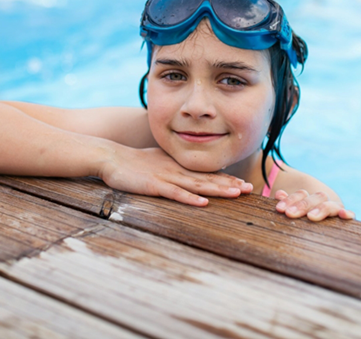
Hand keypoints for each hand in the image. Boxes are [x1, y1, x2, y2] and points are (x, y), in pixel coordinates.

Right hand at [100, 147, 252, 206]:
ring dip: (217, 190)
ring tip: (236, 194)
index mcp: (178, 166)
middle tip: (250, 189)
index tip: (243, 184)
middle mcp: (176, 170)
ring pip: (197, 185)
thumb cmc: (133, 163)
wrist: (111, 157)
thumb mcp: (157, 164)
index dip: (226, 179)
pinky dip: (190, 198)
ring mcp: (166, 177)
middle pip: (207, 179)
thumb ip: (172, 169)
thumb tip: (185, 177)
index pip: (206, 174)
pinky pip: (175, 193)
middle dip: (229, 184)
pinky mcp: (155, 185)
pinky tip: (203, 203)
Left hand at [274, 189, 354, 221]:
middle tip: (289, 214)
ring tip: (311, 217)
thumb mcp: (290, 210)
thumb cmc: (297, 218)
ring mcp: (334, 209)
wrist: (316, 225)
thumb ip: (286, 203)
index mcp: (309, 198)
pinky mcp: (344, 219)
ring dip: (321, 209)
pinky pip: (350, 215)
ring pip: (330, 205)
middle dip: (302, 205)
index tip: (280, 208)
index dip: (290, 200)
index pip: (302, 194)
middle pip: (316, 197)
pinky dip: (348, 214)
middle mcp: (322, 202)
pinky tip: (345, 215)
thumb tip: (280, 194)